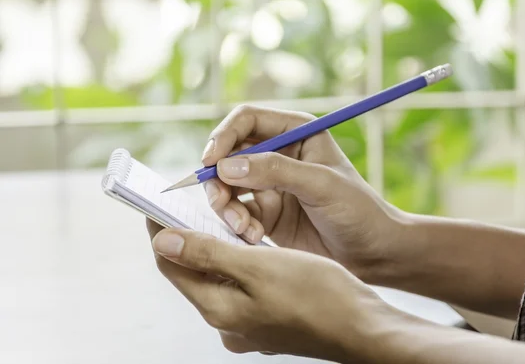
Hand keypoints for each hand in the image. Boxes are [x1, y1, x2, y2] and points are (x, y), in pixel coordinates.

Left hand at [147, 222, 394, 362]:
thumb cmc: (318, 294)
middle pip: (193, 272)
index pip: (172, 264)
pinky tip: (249, 243)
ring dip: (215, 248)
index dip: (161, 229)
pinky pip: (241, 287)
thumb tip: (161, 242)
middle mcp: (228, 323)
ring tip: (217, 215)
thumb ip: (208, 255)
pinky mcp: (268, 321)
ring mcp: (249, 325)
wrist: (365, 328)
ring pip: (219, 278)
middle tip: (187, 201)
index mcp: (220, 310)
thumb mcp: (259, 267)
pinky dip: (238, 262)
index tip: (157, 200)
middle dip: (187, 236)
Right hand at [201, 105, 399, 278]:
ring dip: (226, 205)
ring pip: (227, 185)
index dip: (224, 136)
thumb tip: (227, 166)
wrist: (372, 253)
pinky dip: (238, 224)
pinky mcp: (266, 214)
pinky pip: (237, 213)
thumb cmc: (357, 210)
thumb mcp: (320, 184)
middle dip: (219, 178)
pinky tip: (254, 237)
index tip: (211, 161)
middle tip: (220, 201)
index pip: (247, 120)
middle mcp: (278, 155)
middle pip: (229, 154)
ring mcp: (270, 185)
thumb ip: (275, 171)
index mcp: (296, 132)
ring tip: (242, 227)